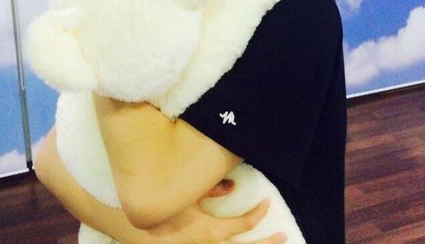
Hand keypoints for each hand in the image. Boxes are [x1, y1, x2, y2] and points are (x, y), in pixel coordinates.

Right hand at [145, 197, 287, 243]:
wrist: (140, 234)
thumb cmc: (164, 213)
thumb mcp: (186, 197)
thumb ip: (211, 189)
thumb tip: (233, 186)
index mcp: (212, 232)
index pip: (244, 225)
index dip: (258, 214)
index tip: (267, 202)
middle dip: (267, 243)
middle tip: (284, 235)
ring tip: (271, 243)